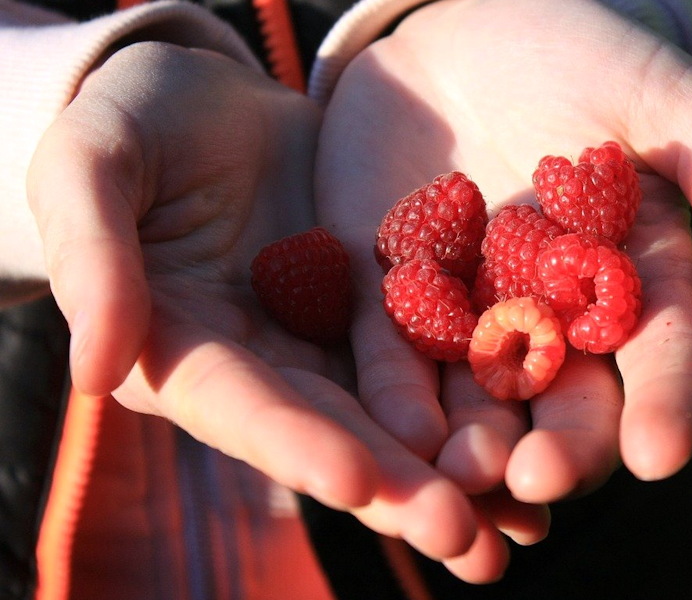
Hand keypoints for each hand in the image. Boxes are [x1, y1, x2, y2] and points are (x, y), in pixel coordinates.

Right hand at [26, 41, 507, 566]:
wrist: (205, 96)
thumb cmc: (127, 123)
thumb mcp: (89, 168)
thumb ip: (95, 261)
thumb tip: (91, 371)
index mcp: (183, 352)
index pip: (239, 404)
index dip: (294, 443)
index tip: (357, 481)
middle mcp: (264, 366)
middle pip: (333, 431)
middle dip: (398, 487)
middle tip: (465, 538)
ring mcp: (328, 339)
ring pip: (395, 412)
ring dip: (454, 469)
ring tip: (520, 522)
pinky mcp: (379, 303)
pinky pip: (433, 351)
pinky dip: (478, 397)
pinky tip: (535, 438)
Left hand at [317, 0, 691, 507]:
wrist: (461, 25)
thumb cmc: (582, 52)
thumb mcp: (665, 102)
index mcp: (635, 280)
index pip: (665, 356)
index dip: (667, 405)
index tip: (660, 453)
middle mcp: (558, 316)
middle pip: (571, 400)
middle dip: (562, 446)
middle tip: (542, 479)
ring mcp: (473, 313)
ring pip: (481, 399)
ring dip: (473, 445)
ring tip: (463, 479)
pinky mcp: (391, 296)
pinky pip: (392, 354)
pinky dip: (396, 394)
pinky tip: (398, 433)